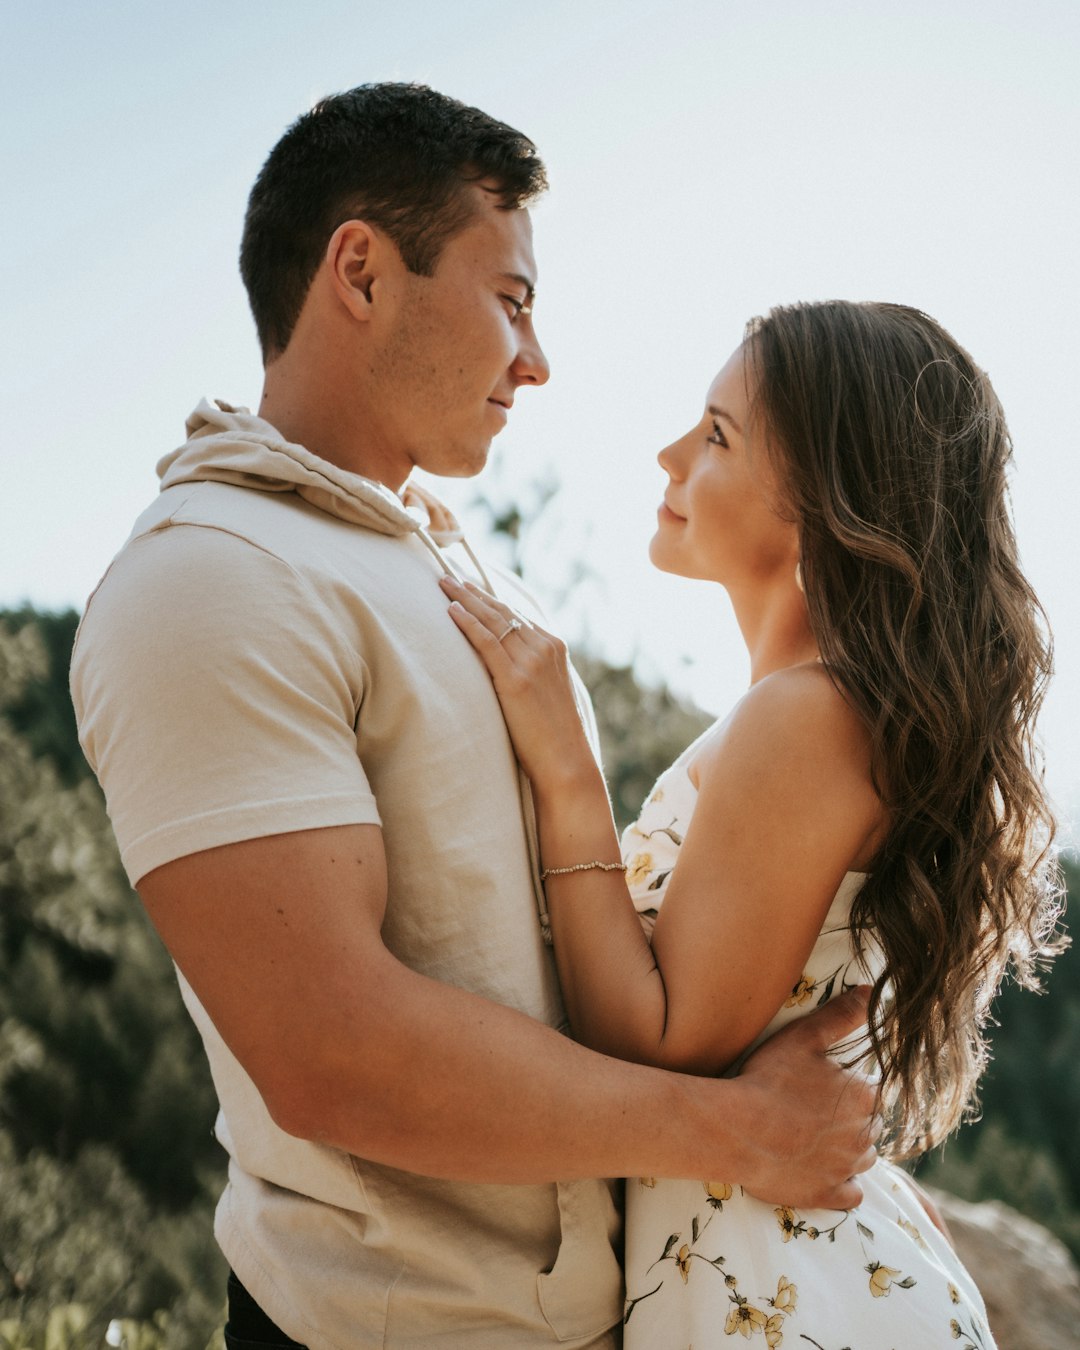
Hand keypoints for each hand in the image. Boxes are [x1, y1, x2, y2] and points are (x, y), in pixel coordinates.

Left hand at [441, 576, 596, 791]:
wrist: (566, 761)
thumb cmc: (553, 735)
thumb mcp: (547, 691)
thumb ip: (531, 670)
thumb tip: (505, 664)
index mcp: (554, 647)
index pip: (516, 615)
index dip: (489, 599)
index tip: (469, 585)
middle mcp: (545, 647)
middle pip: (502, 611)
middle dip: (473, 591)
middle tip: (448, 574)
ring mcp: (531, 661)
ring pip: (493, 620)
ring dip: (465, 598)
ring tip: (443, 583)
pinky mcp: (515, 679)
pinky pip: (486, 641)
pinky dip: (467, 622)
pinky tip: (451, 610)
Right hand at [731, 988, 881, 1208]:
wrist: (737, 1131)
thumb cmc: (769, 1080)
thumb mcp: (804, 1037)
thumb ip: (841, 1016)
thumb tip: (872, 992)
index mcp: (863, 1097)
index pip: (875, 1091)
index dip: (853, 1086)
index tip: (827, 1084)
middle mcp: (863, 1135)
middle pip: (871, 1125)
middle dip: (852, 1117)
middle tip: (816, 1108)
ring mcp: (846, 1169)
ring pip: (863, 1158)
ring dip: (849, 1148)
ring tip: (817, 1136)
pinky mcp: (828, 1196)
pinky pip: (850, 1194)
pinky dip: (842, 1184)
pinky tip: (822, 1170)